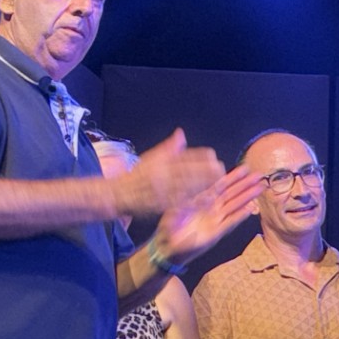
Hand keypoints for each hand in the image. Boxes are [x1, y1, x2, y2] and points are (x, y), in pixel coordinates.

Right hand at [110, 130, 226, 218]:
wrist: (117, 194)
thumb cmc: (135, 176)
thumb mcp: (149, 158)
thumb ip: (168, 148)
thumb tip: (181, 134)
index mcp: (158, 161)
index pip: (181, 156)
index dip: (198, 156)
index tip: (212, 154)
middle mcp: (159, 174)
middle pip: (186, 170)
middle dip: (205, 169)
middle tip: (221, 168)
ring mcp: (160, 189)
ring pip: (185, 186)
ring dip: (203, 184)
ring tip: (219, 182)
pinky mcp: (160, 204)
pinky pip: (180, 202)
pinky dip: (194, 201)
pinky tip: (206, 199)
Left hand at [150, 165, 267, 267]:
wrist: (168, 246)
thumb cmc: (169, 226)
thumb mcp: (174, 207)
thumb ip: (184, 197)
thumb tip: (191, 182)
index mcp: (201, 200)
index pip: (219, 185)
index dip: (232, 177)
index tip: (244, 168)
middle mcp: (211, 208)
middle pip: (231, 194)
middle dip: (245, 184)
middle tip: (259, 175)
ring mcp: (215, 220)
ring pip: (234, 205)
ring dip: (247, 197)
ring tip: (260, 188)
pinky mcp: (216, 232)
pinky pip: (230, 222)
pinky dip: (240, 215)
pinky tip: (251, 209)